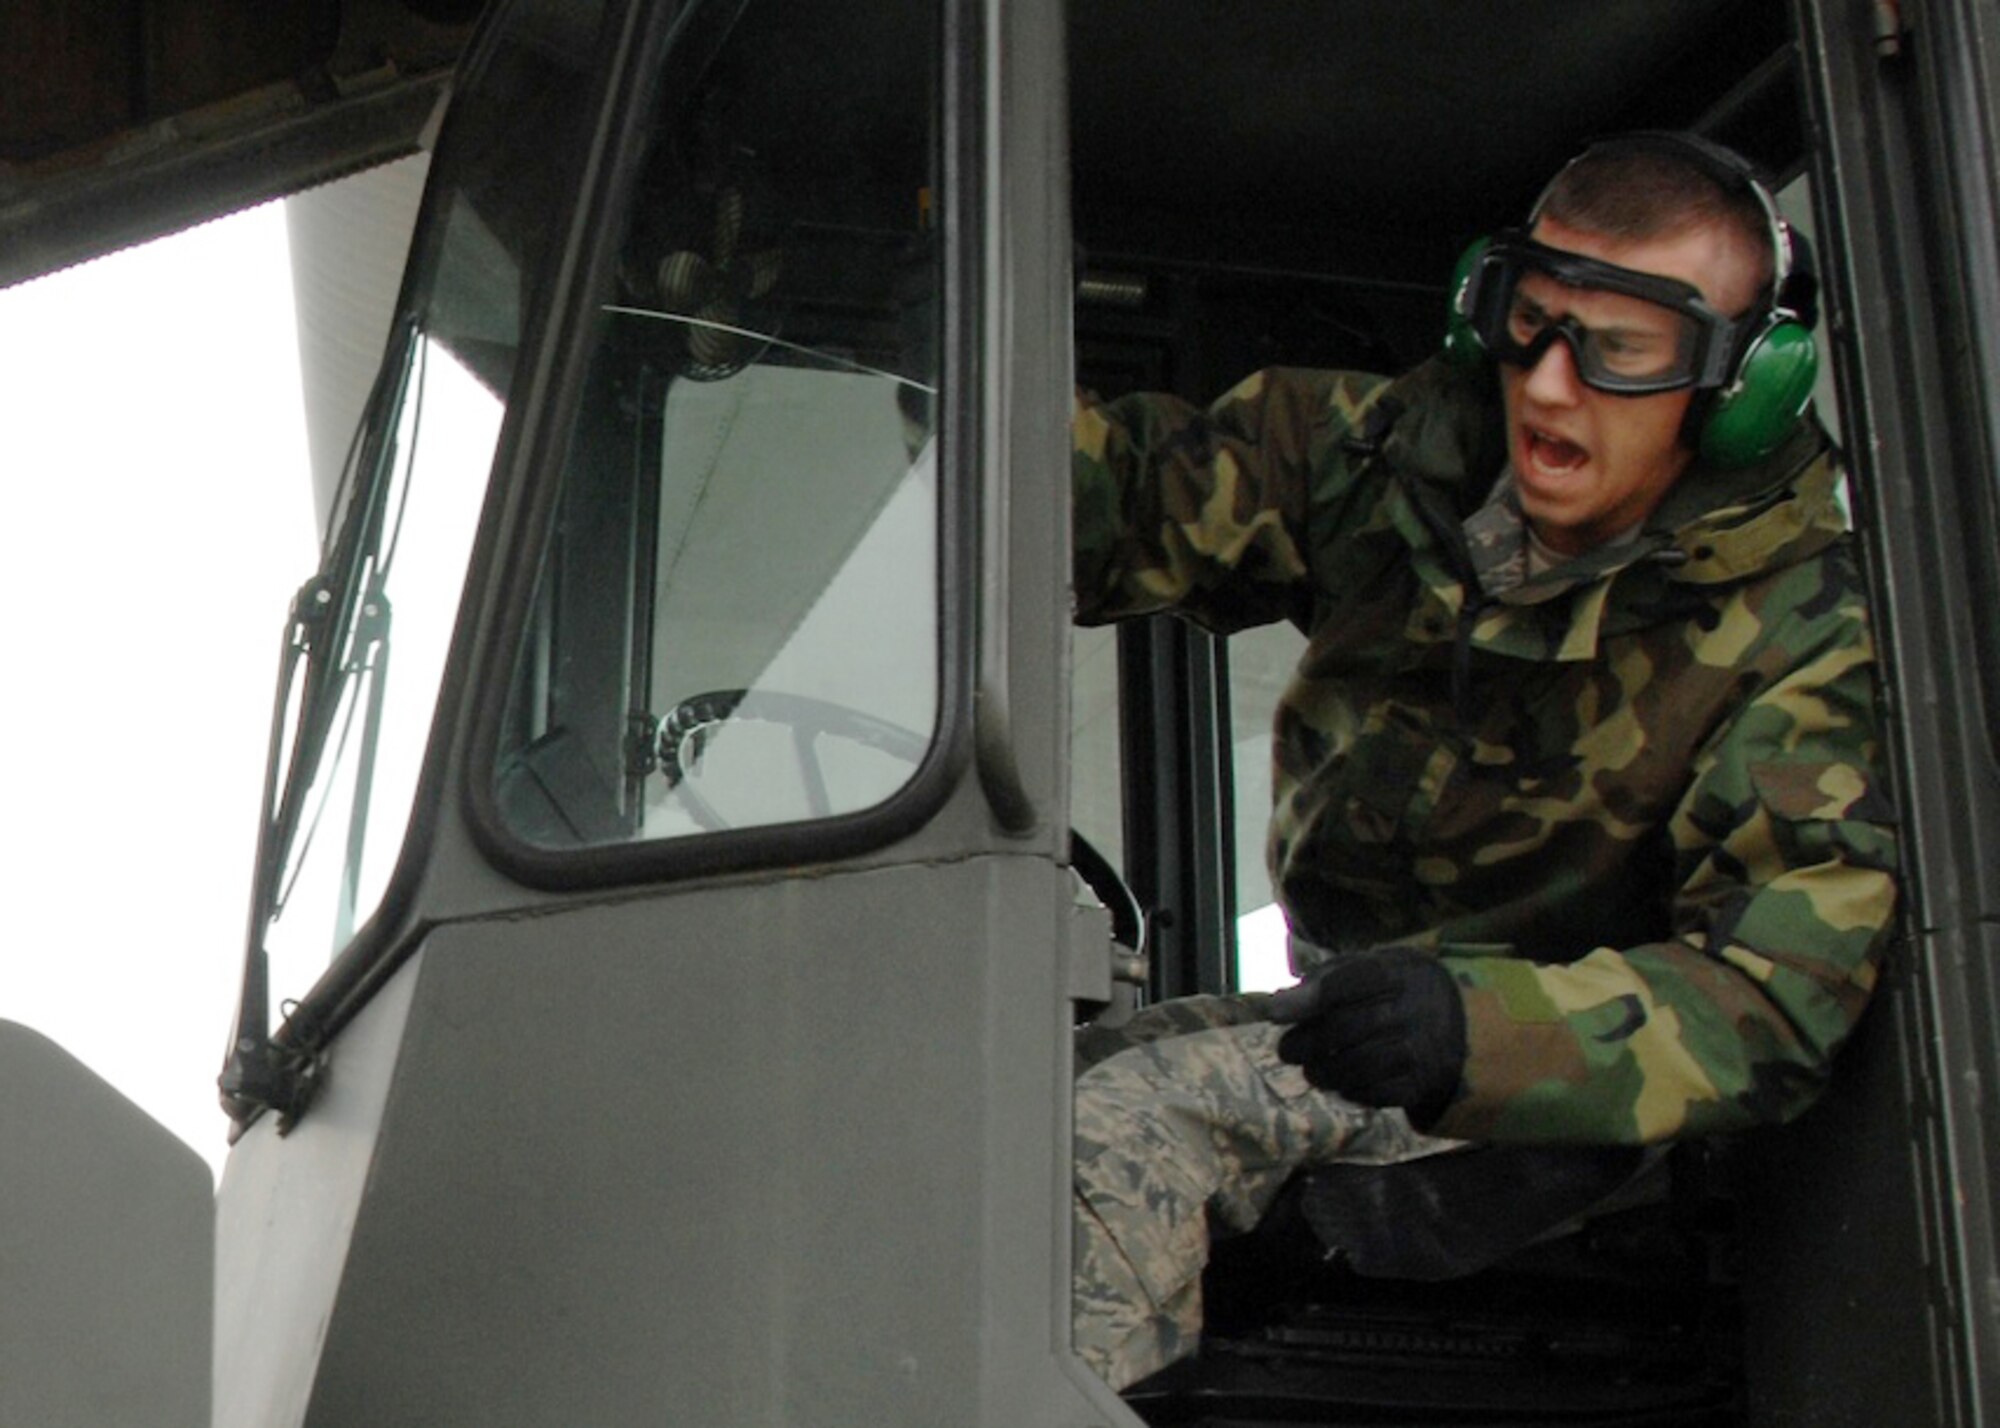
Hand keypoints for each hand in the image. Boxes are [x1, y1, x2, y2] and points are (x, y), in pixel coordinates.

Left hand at [1268, 946, 1466, 1127]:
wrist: (1461, 1023)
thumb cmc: (1396, 990)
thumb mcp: (1370, 968)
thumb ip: (1324, 980)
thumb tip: (1279, 1005)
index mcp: (1398, 972)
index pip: (1345, 985)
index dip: (1306, 1000)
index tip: (1274, 1014)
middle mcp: (1414, 1009)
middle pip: (1346, 1028)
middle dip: (1306, 1043)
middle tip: (1286, 1051)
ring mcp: (1423, 1049)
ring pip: (1358, 1066)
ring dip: (1323, 1073)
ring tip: (1311, 1071)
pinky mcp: (1424, 1083)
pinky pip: (1377, 1094)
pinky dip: (1351, 1091)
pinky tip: (1341, 1084)